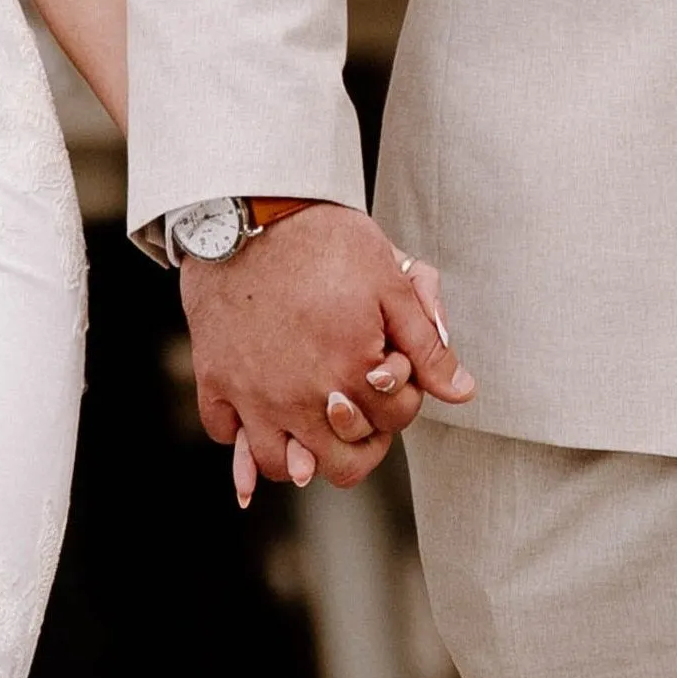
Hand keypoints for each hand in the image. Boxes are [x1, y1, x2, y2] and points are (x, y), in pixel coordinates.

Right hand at [181, 201, 474, 503]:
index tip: (389, 372)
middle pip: (340, 465)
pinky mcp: (214, 378)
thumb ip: (427, 344)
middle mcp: (300, 398)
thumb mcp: (390, 283)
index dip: (401, 400)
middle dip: (359, 445)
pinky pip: (223, 432)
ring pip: (279, 465)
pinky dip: (240, 432)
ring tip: (310, 426)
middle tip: (357, 413)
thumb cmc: (324, 240)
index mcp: (350, 373)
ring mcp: (253, 394)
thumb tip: (462, 391)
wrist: (250, 212)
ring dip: (301, 454)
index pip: (391, 423)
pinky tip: (259, 411)